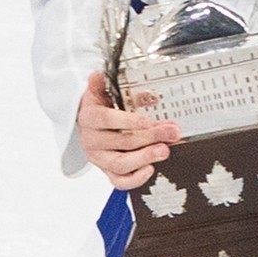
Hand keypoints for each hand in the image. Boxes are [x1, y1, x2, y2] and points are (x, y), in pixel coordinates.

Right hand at [76, 72, 181, 188]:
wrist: (87, 122)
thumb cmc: (99, 106)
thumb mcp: (101, 91)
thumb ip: (103, 83)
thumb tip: (99, 75)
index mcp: (90, 118)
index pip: (106, 120)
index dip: (128, 121)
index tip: (148, 121)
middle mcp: (92, 140)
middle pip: (121, 142)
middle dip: (150, 137)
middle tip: (170, 132)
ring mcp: (99, 158)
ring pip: (120, 164)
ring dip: (145, 157)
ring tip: (164, 150)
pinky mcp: (107, 170)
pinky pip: (119, 181)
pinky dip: (135, 179)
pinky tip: (150, 168)